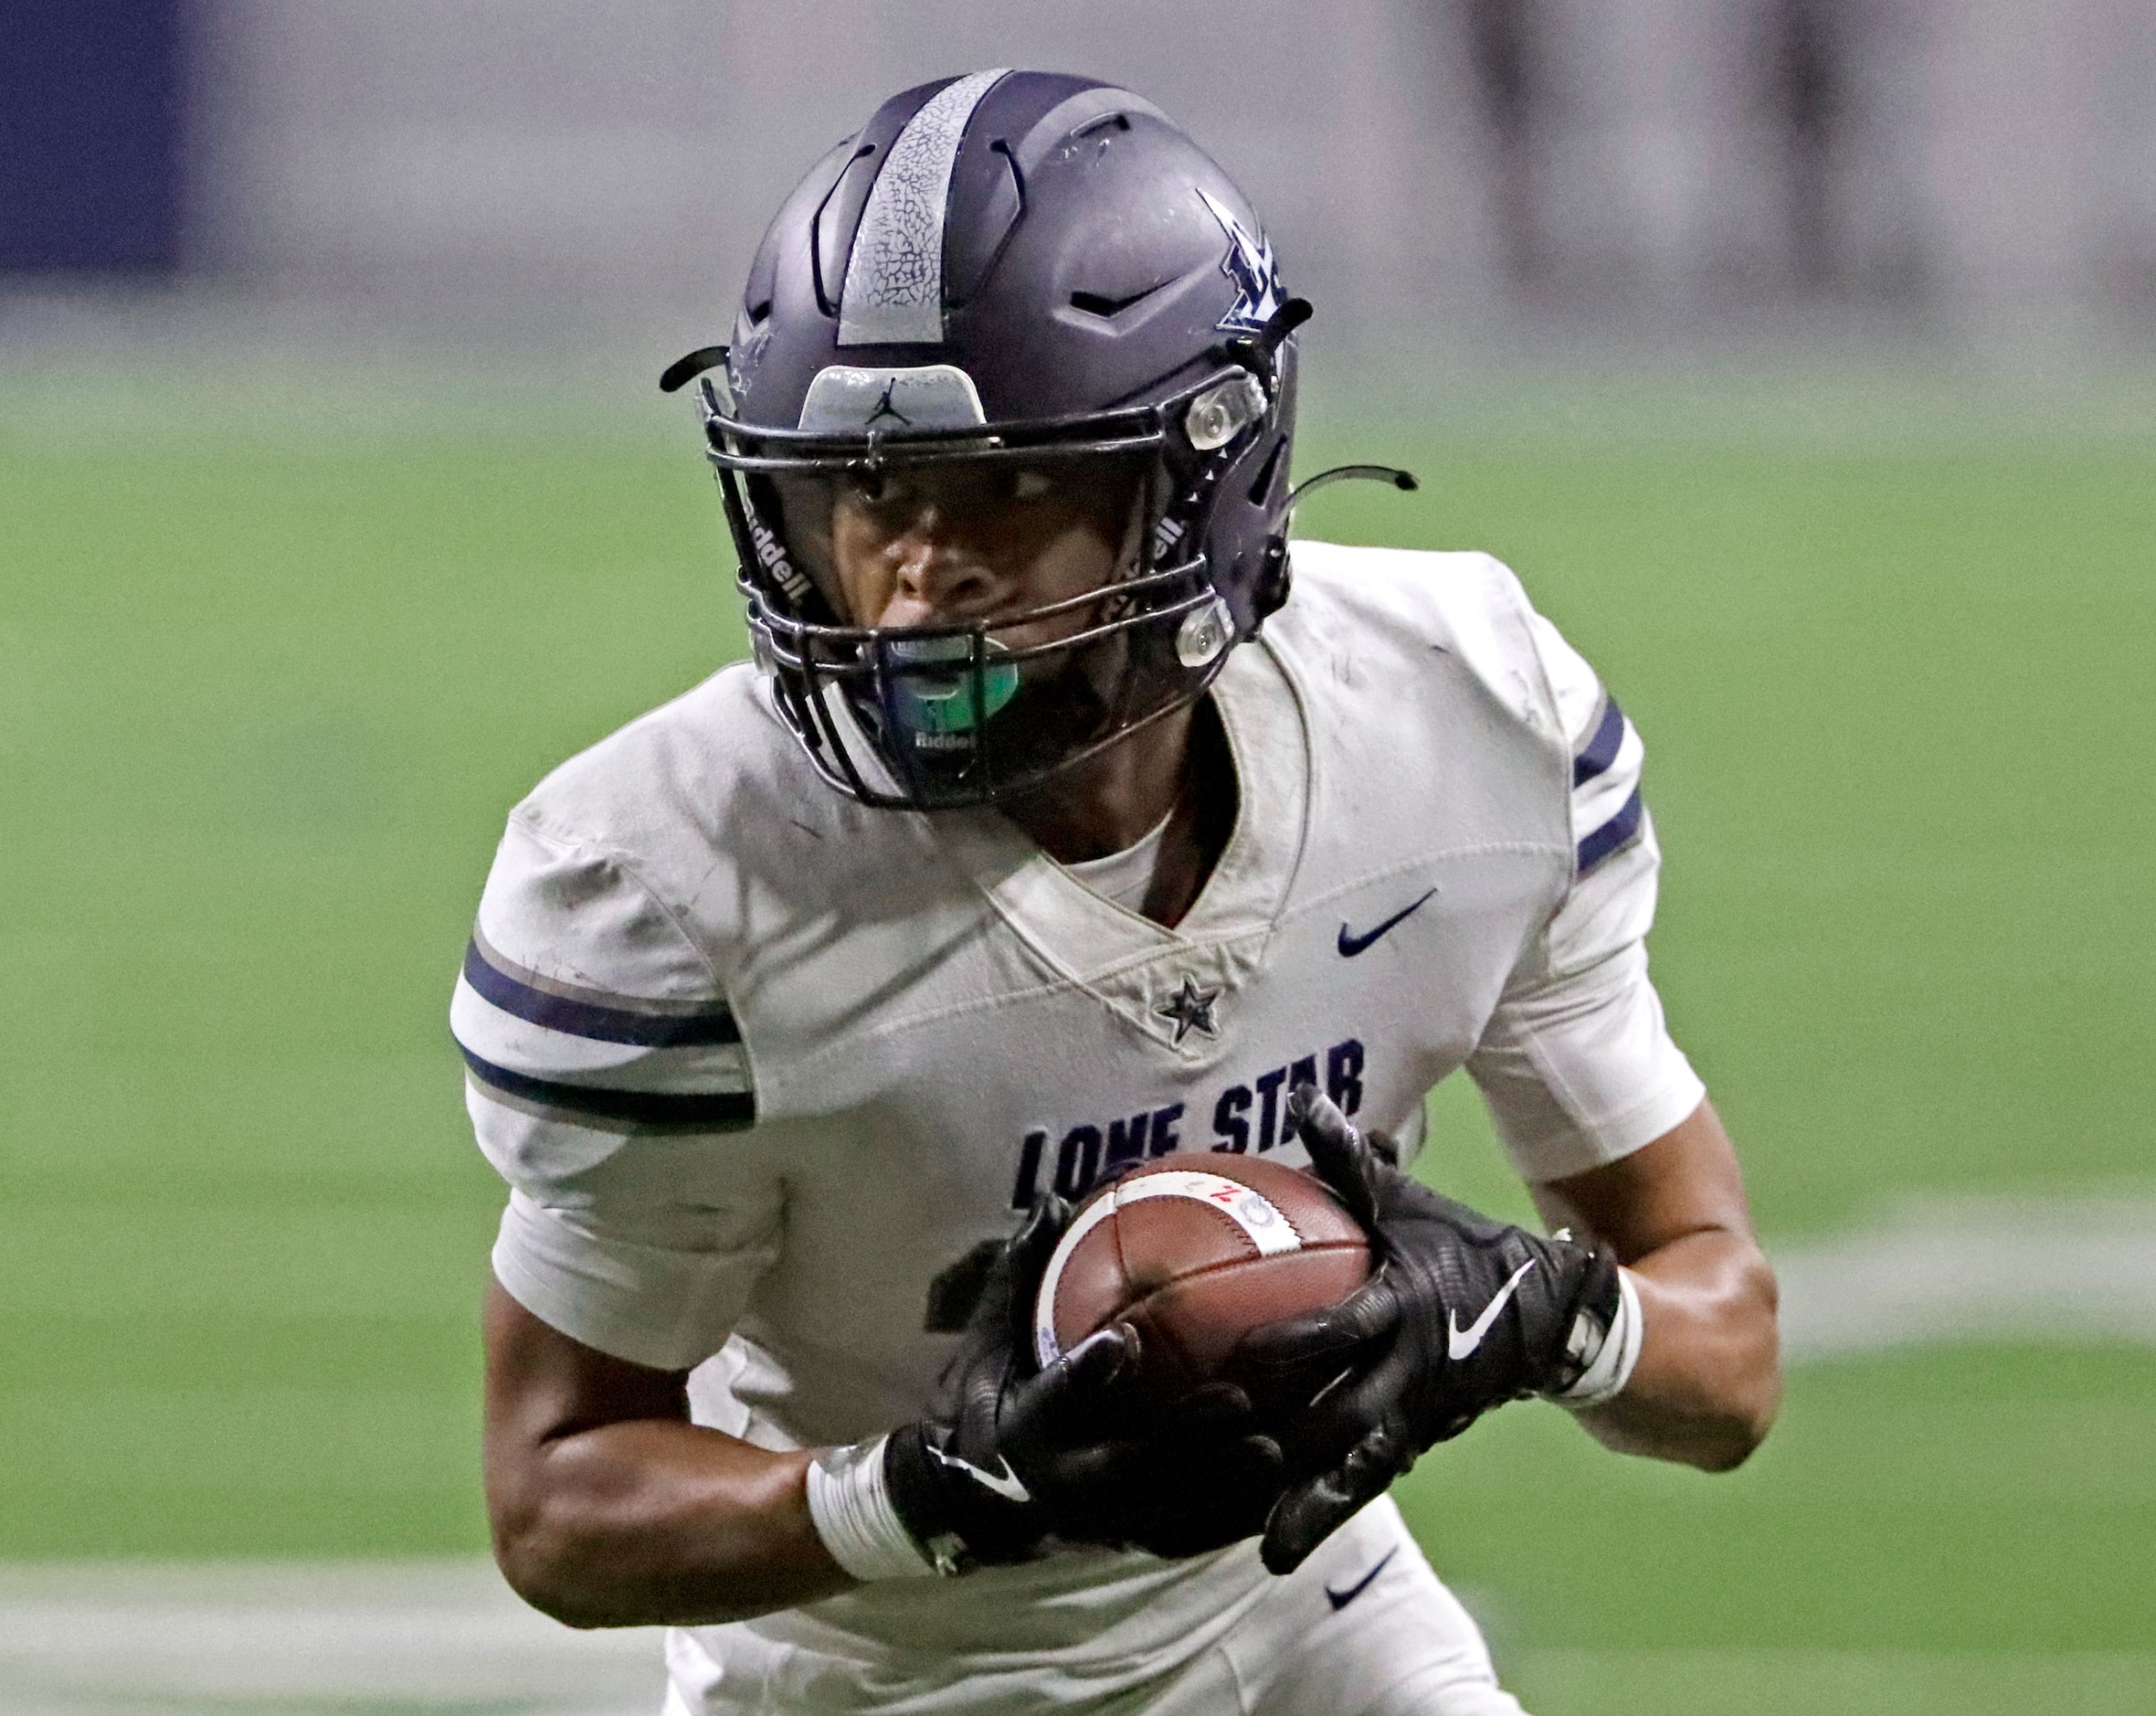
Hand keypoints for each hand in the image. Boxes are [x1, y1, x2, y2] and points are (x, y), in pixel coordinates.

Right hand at [884, 1197, 1290, 1569]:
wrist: (965, 1499)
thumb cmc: (984, 1398)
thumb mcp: (988, 1338)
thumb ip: (1021, 1273)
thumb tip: (1054, 1200)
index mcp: (1019, 1429)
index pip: (1050, 1401)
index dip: (1084, 1376)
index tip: (1125, 1339)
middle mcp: (1059, 1482)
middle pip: (1126, 1468)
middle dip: (1182, 1439)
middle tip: (1238, 1400)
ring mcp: (1095, 1521)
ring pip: (1163, 1513)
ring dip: (1220, 1488)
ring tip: (1276, 1451)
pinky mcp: (1125, 1541)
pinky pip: (1183, 1539)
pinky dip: (1228, 1520)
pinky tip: (1281, 1489)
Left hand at [1239, 1086, 1623, 1573]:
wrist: (1560, 1316)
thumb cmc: (1466, 1247)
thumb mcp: (1412, 1202)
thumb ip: (1350, 1161)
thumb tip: (1299, 1099)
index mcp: (1406, 1307)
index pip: (1345, 1328)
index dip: (1297, 1345)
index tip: (1245, 1356)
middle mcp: (1413, 1371)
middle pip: (1346, 1412)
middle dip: (1290, 1437)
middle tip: (1224, 1453)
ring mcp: (1420, 1417)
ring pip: (1359, 1467)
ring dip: (1312, 1501)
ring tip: (1262, 1539)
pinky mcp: (1419, 1445)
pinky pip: (1365, 1484)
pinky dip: (1325, 1513)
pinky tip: (1276, 1546)